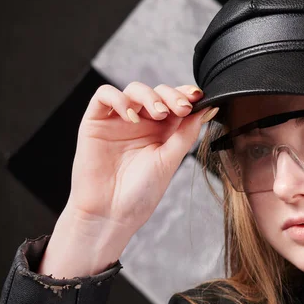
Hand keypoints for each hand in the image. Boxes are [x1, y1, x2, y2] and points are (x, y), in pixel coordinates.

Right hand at [39, 82, 217, 276]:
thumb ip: (186, 132)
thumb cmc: (141, 193)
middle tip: (181, 108)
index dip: (185, 94)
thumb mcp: (170, 160)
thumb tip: (208, 108)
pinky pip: (104, 95)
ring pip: (134, 89)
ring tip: (158, 113)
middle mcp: (141, 122)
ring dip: (149, 96)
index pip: (174, 101)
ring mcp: (118, 120)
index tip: (196, 98)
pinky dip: (119, 98)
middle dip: (171, 95)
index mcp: (162, 131)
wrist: (110, 213)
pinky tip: (131, 115)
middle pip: (157, 91)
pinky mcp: (95, 121)